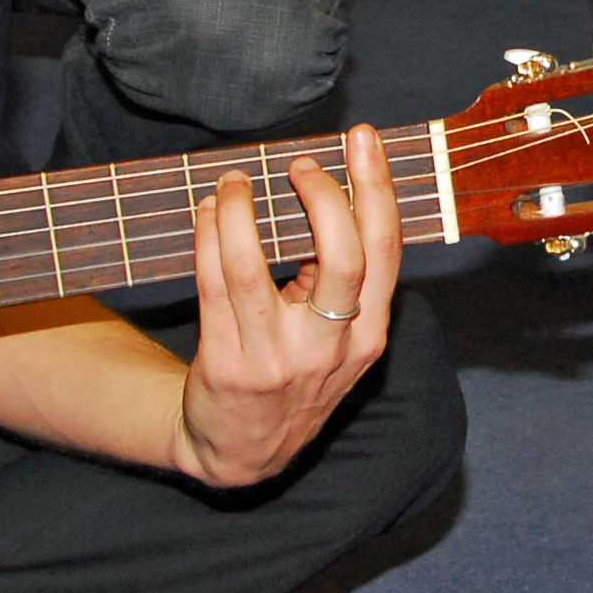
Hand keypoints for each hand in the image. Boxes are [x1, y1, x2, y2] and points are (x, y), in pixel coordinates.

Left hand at [170, 125, 404, 487]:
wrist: (240, 451)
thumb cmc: (293, 375)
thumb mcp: (339, 342)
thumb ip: (345, 284)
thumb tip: (329, 199)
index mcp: (367, 336)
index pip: (384, 252)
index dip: (377, 189)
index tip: (362, 140)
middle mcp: (328, 349)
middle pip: (341, 256)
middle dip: (323, 195)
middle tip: (299, 164)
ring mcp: (275, 360)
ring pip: (254, 268)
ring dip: (240, 212)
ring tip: (233, 182)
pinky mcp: (226, 366)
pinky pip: (212, 286)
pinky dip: (208, 237)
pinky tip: (207, 212)